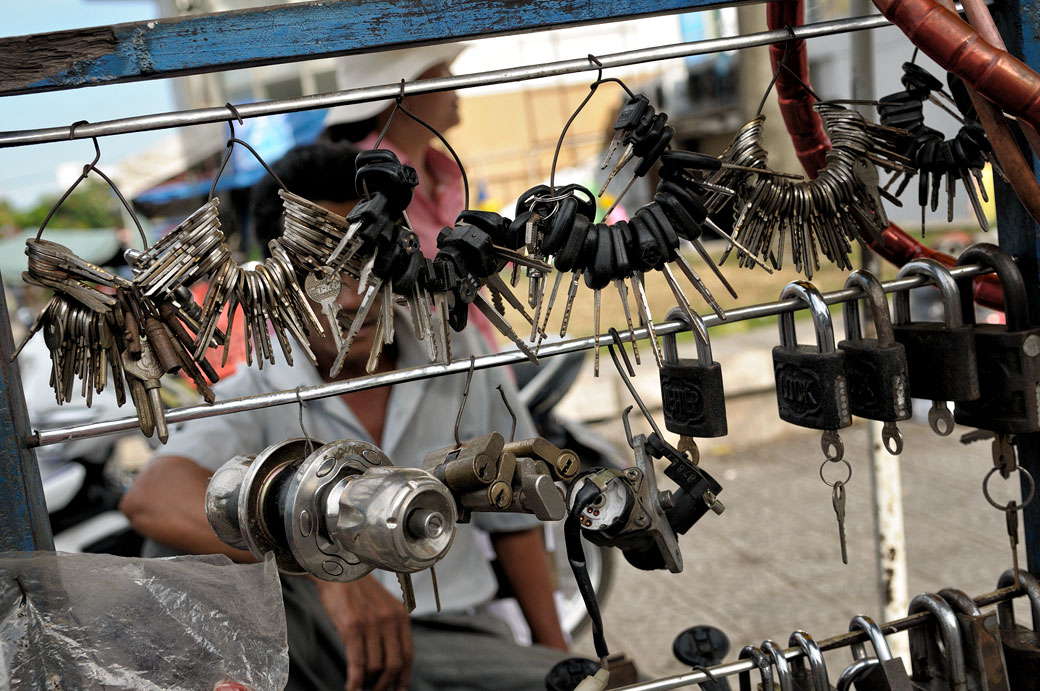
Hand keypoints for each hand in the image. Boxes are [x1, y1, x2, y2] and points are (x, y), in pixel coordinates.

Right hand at [311, 575, 412, 690]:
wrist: (338, 570)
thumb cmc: (357, 591)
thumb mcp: (382, 606)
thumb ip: (389, 629)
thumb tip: (389, 661)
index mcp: (401, 616)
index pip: (408, 655)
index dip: (403, 677)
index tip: (398, 689)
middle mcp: (390, 620)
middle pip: (394, 665)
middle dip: (385, 685)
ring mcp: (373, 624)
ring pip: (375, 667)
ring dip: (368, 684)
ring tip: (360, 688)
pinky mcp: (353, 627)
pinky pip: (357, 663)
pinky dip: (354, 682)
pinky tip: (350, 688)